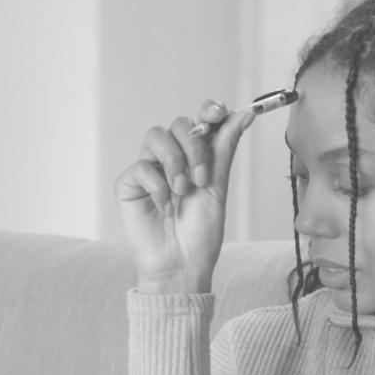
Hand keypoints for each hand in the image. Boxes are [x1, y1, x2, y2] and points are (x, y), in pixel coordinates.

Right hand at [114, 99, 256, 293]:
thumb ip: (224, 149)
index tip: (218, 112)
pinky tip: (165, 208)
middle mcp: (171, 160)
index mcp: (195, 158)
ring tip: (183, 191)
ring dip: (175, 162)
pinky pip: (141, 166)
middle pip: (178, 124)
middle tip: (202, 178)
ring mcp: (149, 170)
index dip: (208, 110)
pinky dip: (158, 187)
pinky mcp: (129, 185)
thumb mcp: (218, 188)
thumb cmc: (200, 233)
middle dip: (193, 147)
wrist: (181, 265)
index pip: (199, 121)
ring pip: (156, 136)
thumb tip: (245, 115)